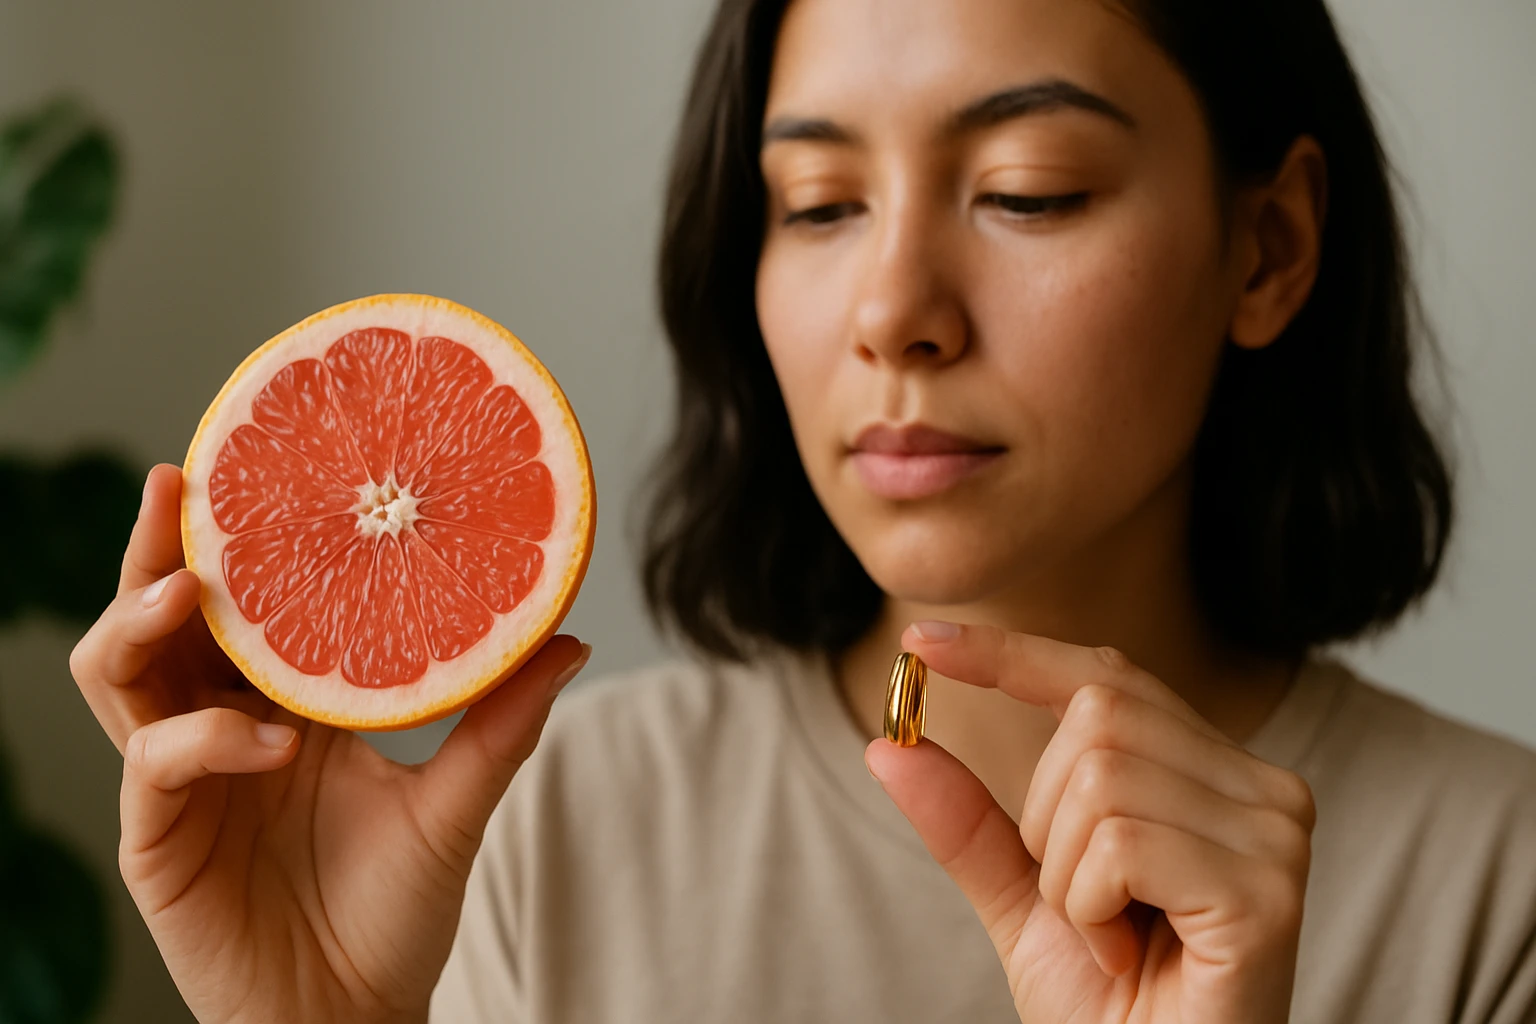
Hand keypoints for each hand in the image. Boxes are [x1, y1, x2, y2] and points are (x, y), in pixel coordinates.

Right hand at [68, 464, 589, 1023]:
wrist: (357, 1019)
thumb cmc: (396, 913)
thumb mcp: (456, 805)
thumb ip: (503, 724)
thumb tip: (570, 639)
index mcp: (284, 706)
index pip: (246, 606)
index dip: (240, 542)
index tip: (259, 466)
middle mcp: (222, 728)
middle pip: (164, 618)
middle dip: (160, 551)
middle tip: (178, 487)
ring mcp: (182, 782)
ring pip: (119, 674)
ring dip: (140, 620)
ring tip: (185, 588)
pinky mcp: (157, 839)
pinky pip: (154, 765)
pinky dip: (202, 741)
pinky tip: (264, 745)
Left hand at [866, 622, 1313, 1023]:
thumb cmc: (1112, 1007)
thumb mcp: (1024, 897)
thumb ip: (968, 821)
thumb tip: (889, 743)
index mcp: (1212, 773)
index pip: (1105, 675)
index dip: (1010, 653)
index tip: (918, 642)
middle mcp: (1261, 787)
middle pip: (1095, 716)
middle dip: (1045, 817)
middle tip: (1085, 905)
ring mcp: (1274, 833)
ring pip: (1100, 779)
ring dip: (1067, 877)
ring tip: (1113, 938)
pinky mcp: (1266, 889)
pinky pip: (1121, 845)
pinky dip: (1090, 908)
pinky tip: (1129, 956)